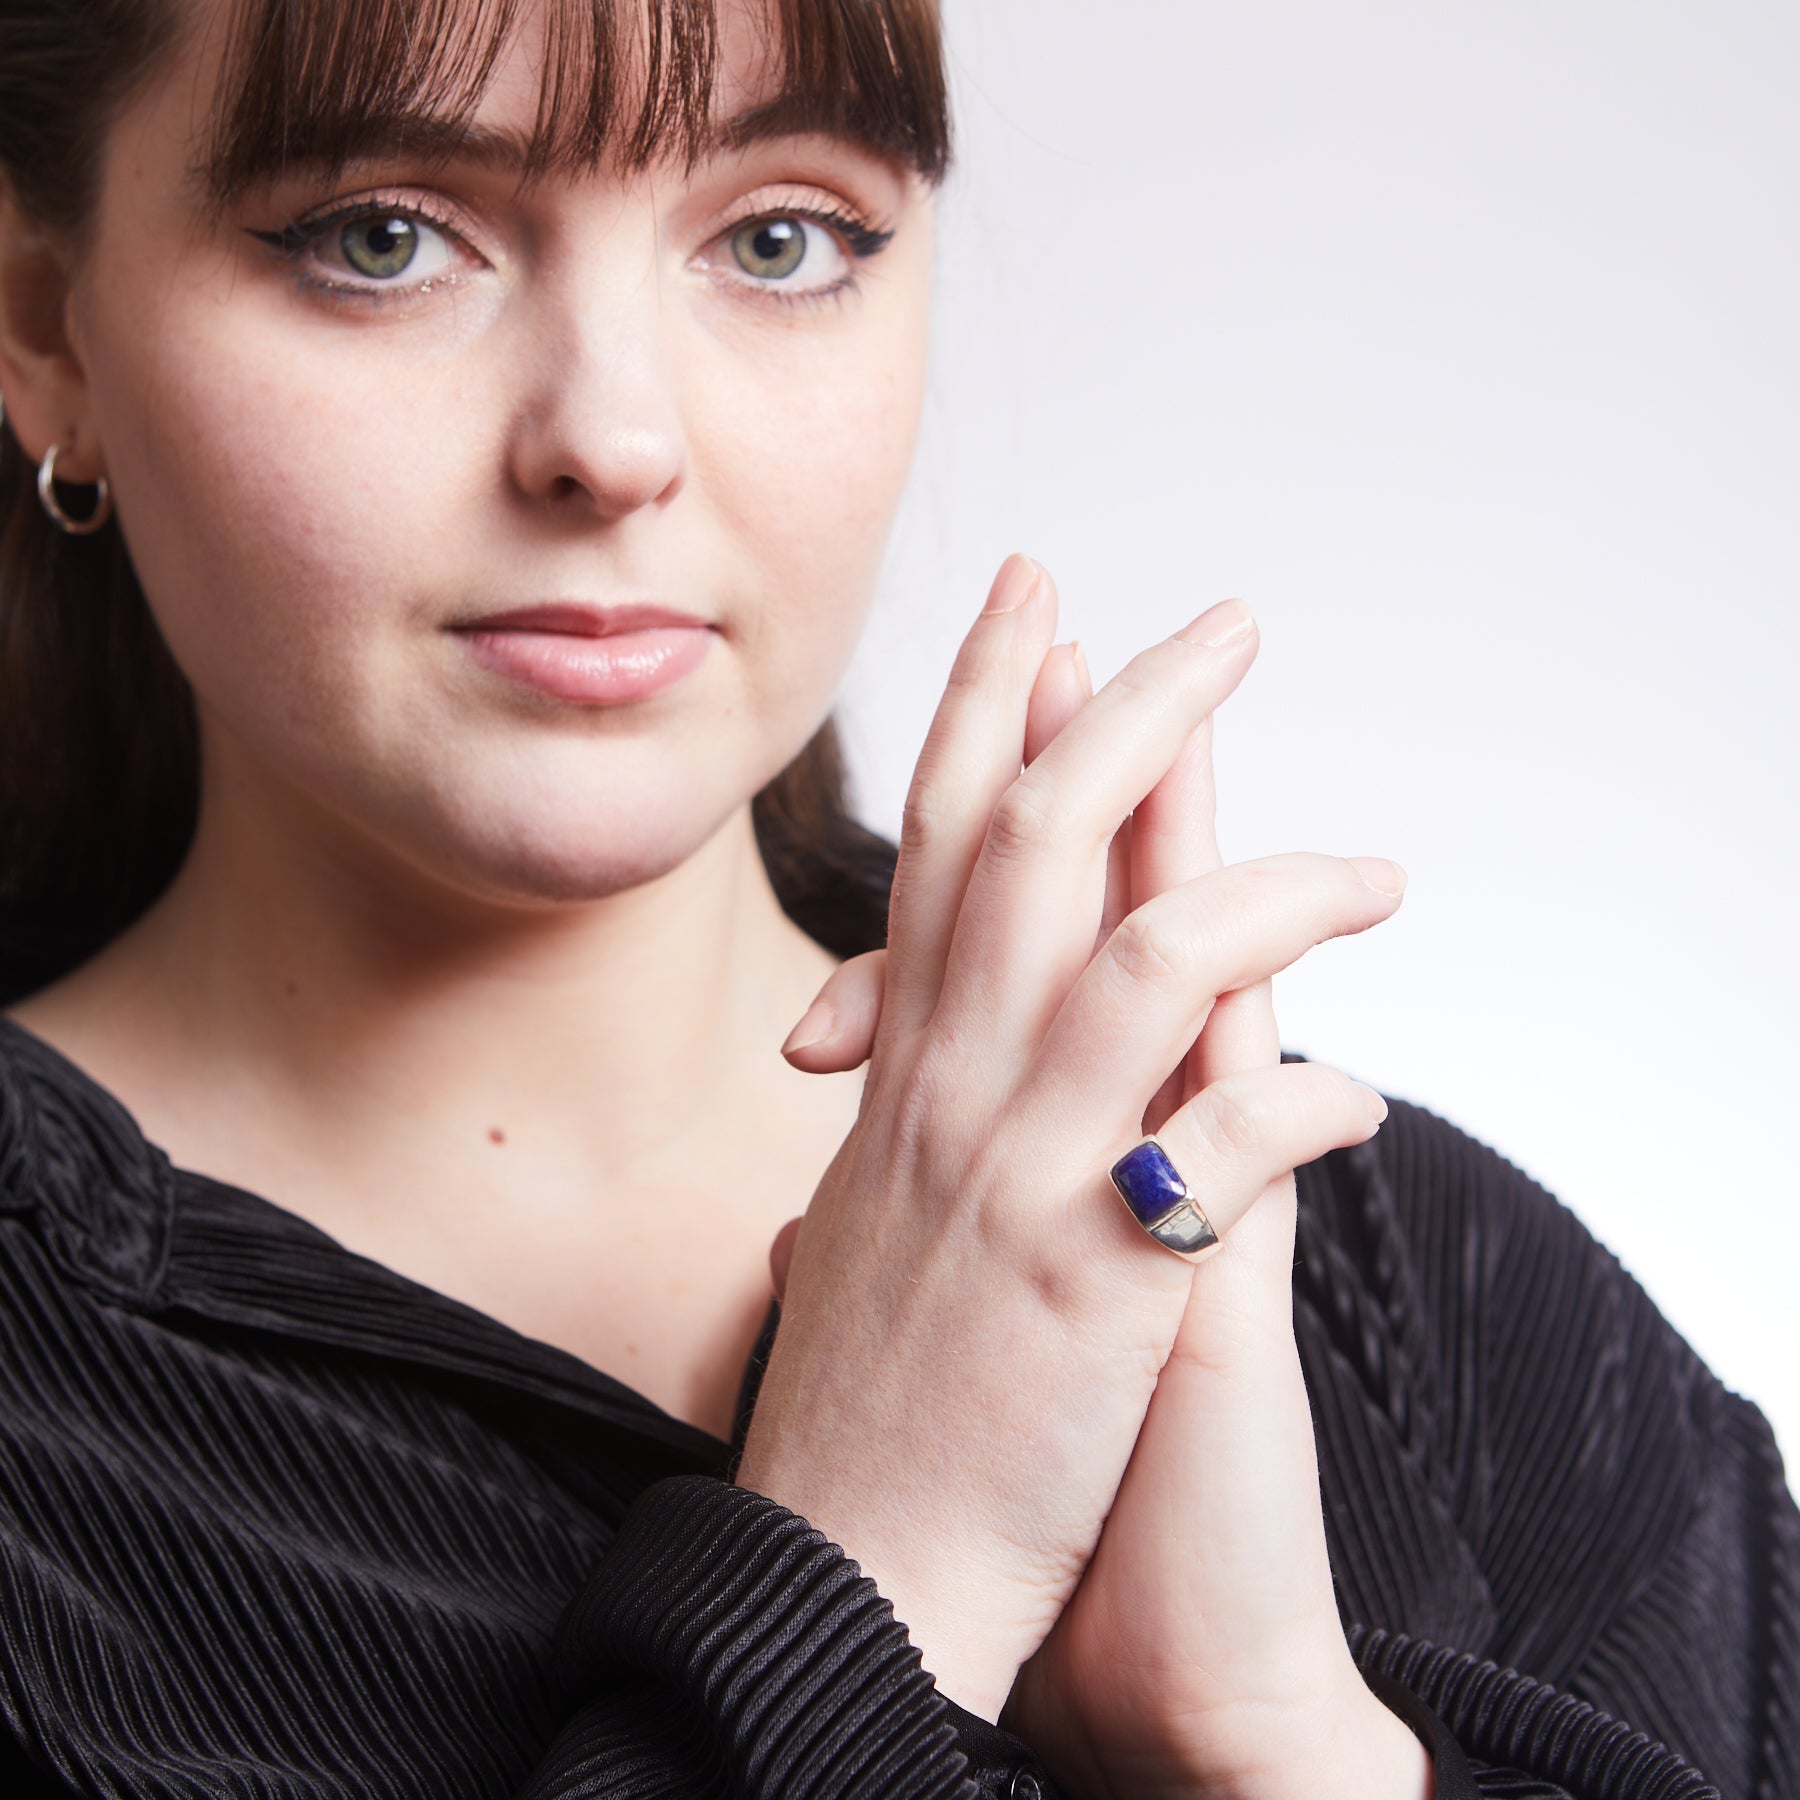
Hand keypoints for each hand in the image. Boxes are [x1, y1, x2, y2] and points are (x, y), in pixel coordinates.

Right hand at [737, 555, 1402, 1726]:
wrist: (843, 1572)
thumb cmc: (859, 1408)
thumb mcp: (854, 1233)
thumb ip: (876, 1140)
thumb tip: (859, 1092)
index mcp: (900, 1074)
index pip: (941, 840)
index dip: (989, 704)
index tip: (1043, 604)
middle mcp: (948, 1092)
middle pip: (1039, 840)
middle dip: (1130, 708)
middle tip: (1219, 622)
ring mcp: (1017, 1175)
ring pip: (1147, 955)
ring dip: (1274, 888)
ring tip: (1378, 875)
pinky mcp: (1092, 1281)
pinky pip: (1221, 1147)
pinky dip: (1308, 1104)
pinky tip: (1358, 1099)